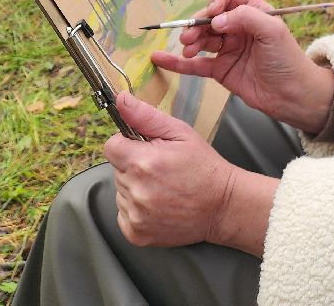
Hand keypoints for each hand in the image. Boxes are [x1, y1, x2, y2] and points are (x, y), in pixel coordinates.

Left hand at [105, 93, 275, 254]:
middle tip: (161, 168)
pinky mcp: (136, 233)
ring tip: (163, 187)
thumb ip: (146, 116)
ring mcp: (135, 215)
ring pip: (120, 192)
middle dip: (134, 165)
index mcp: (143, 161)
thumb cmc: (204, 166)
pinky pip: (123, 215)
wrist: (223, 205)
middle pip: (117, 169)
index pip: (111, 146)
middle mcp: (135, 190)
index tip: (144, 148)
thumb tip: (121, 100)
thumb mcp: (181, 133)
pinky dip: (136, 210)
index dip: (126, 144)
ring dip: (135, 188)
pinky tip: (158, 204)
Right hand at [152, 0, 333, 133]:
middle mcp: (239, 27)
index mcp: (254, 11)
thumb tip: (216, 20)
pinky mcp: (221, 70)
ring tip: (187, 48)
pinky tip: (161, 58)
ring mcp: (228, 48)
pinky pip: (195, 64)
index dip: (217, 0)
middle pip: (209, 17)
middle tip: (190, 36)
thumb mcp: (273, 31)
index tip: (212, 13)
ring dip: (190, 40)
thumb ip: (245, 17)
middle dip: (197, 23)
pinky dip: (178, 62)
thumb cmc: (288, 60)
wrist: (293, 96)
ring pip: (201, 38)